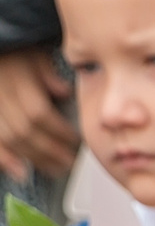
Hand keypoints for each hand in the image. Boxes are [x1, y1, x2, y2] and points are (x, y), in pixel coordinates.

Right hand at [0, 49, 72, 179]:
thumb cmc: (17, 54)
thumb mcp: (36, 55)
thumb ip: (49, 73)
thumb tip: (63, 91)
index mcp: (17, 84)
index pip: (39, 113)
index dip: (58, 130)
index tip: (77, 140)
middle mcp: (2, 100)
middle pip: (26, 131)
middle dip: (51, 150)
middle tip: (71, 161)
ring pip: (11, 140)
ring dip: (34, 158)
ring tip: (56, 169)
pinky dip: (5, 159)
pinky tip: (20, 172)